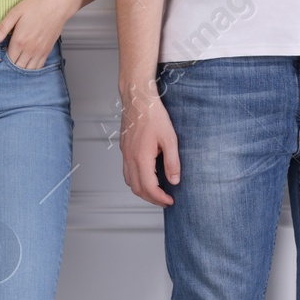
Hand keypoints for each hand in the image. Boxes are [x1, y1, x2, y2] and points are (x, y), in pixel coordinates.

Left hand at [0, 0, 78, 70]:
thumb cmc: (37, 5)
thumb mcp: (15, 13)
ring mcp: (40, 52)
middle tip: (9, 58)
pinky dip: (31, 68)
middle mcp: (30, 50)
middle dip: (11, 66)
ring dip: (21, 68)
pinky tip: (27, 63)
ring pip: (27, 69)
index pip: (8, 59)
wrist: (58, 4)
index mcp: (19, 41)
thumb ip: (2, 29)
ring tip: (17, 61)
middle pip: (17, 67)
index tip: (2, 54)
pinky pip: (38, 67)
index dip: (3, 60)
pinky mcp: (47, 51)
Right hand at [120, 82, 179, 206]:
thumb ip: (172, 162)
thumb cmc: (153, 115)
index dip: (160, 198)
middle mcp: (130, 159)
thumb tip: (175, 180)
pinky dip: (137, 181)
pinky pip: (127, 173)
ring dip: (143, 191)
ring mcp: (125, 155)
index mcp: (141, 158)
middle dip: (151, 198)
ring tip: (157, 191)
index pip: (149, 188)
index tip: (170, 201)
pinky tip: (148, 176)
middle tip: (165, 200)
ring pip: (130, 183)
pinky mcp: (124, 150)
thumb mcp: (169, 139)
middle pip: (137, 189)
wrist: (137, 99)